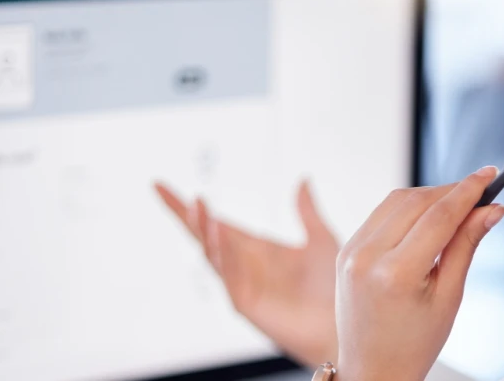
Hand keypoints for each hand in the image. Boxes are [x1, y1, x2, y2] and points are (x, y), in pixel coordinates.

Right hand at [154, 181, 339, 366]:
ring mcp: (240, 285)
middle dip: (185, 214)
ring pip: (211, 254)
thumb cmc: (333, 288)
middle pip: (203, 236)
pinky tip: (219, 233)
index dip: (189, 206)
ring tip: (198, 204)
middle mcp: (242, 265)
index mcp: (254, 249)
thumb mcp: (321, 240)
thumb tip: (303, 179)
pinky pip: (228, 276)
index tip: (160, 184)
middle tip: (165, 189)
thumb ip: (307, 211)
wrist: (344, 324)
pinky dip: (222, 253)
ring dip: (203, 229)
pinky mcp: (245, 304)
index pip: (215, 222)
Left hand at [334, 166, 503, 380]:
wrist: (373, 369)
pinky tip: (426, 216)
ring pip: (396, 200)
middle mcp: (367, 257)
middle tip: (480, 192)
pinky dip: (406, 208)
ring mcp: (351, 252)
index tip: (488, 176)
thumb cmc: (412, 345)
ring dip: (429, 195)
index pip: (439, 215)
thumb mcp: (449, 297)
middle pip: (417, 200)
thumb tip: (490, 211)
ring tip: (457, 205)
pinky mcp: (346, 250)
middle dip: (451, 191)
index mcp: (396, 273)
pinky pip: (380, 214)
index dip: (468, 191)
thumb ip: (466, 246)